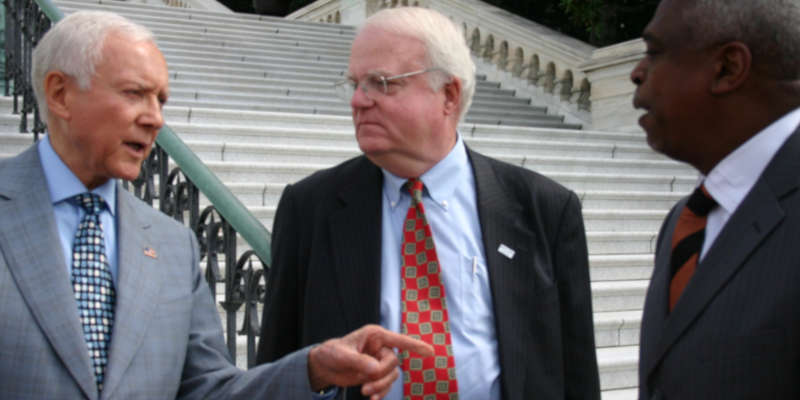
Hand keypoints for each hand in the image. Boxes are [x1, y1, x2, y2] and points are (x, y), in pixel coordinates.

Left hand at [307, 324, 432, 398]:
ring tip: (364, 392)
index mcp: (374, 335)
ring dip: (381, 386)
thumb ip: (359, 362)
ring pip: (392, 375)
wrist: (324, 366)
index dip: (415, 346)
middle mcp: (380, 347)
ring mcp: (380, 361)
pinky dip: (381, 393)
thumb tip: (375, 370)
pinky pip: (387, 385)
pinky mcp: (377, 374)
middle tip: (365, 387)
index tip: (430, 352)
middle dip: (382, 376)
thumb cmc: (332, 353)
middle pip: (393, 363)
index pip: (399, 340)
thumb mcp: (342, 356)